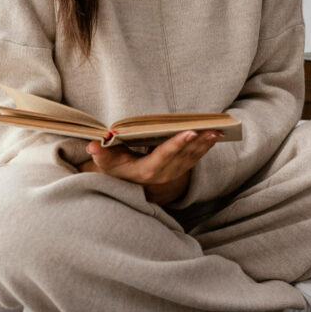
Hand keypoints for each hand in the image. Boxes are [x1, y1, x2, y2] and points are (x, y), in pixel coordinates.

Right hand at [77, 129, 222, 204]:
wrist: (131, 183)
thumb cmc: (118, 168)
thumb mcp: (107, 162)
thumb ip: (101, 154)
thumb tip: (93, 146)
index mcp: (147, 171)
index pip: (164, 155)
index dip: (177, 144)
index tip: (190, 132)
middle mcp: (164, 174)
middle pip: (183, 155)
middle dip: (198, 141)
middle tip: (211, 128)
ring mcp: (175, 172)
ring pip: (193, 156)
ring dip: (206, 143)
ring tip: (218, 130)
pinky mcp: (181, 168)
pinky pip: (196, 156)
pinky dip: (206, 146)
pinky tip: (215, 135)